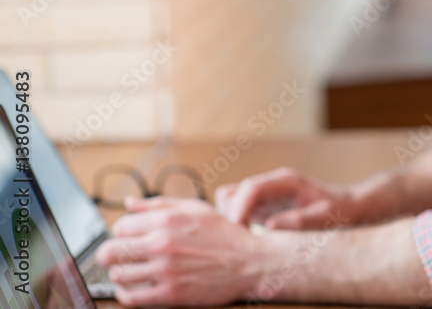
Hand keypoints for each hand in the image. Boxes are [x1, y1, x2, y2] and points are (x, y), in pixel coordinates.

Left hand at [95, 197, 264, 305]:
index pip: (120, 226)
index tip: (127, 238)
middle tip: (118, 257)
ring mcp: (165, 270)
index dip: (121, 233)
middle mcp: (163, 243)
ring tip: (131, 272)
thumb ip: (159, 204)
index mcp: (168, 220)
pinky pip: (131, 298)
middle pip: (110, 251)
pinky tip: (132, 289)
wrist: (250, 262)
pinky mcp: (170, 293)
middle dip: (110, 254)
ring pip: (119, 274)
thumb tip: (129, 204)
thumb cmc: (225, 235)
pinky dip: (125, 294)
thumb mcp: (195, 208)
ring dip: (120, 274)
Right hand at [215, 167, 358, 228]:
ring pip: (232, 202)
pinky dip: (237, 226)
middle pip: (234, 193)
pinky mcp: (263, 208)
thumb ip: (298, 220)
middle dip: (232, 215)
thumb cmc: (338, 211)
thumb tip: (270, 227)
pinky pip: (240, 213)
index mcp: (286, 181)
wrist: (347, 208)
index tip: (237, 228)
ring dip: (232, 220)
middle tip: (241, 240)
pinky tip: (250, 242)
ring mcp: (266, 195)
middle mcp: (272, 185)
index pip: (251, 187)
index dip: (239, 207)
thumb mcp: (323, 217)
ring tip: (246, 241)